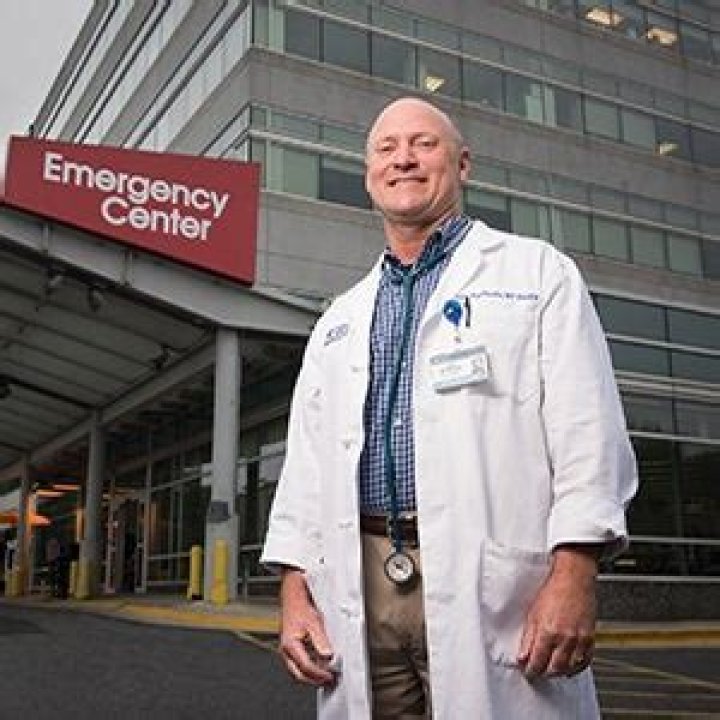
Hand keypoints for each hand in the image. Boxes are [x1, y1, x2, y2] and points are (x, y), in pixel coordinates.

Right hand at [278, 568, 335, 686]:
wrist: (292, 596)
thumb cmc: (300, 607)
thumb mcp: (314, 622)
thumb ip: (321, 640)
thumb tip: (328, 656)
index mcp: (290, 645)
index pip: (305, 667)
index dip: (319, 673)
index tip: (331, 675)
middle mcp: (286, 650)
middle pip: (299, 674)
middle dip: (314, 680)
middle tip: (329, 680)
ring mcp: (287, 650)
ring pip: (297, 671)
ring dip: (311, 676)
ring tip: (325, 675)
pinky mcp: (290, 648)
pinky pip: (298, 664)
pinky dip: (308, 668)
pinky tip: (318, 666)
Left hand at [517, 546, 597, 678]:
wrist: (573, 579)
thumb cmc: (553, 591)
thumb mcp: (533, 613)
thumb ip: (528, 638)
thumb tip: (522, 656)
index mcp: (547, 631)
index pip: (537, 661)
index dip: (530, 670)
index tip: (527, 671)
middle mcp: (564, 638)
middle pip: (553, 669)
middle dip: (543, 674)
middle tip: (537, 673)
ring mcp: (579, 639)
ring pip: (569, 668)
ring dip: (558, 673)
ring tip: (550, 670)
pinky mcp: (590, 638)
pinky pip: (584, 661)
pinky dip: (576, 667)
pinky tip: (569, 666)